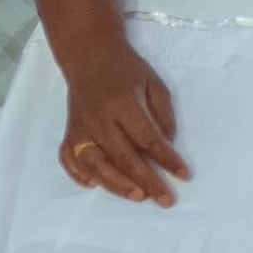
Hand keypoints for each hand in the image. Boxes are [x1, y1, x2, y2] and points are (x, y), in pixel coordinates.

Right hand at [53, 35, 188, 206]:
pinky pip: (69, 159)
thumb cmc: (125, 69)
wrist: (89, 54)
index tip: (183, 174)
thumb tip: (167, 145)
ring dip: (116, 184)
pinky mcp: (69, 132)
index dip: (166, 159)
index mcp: (122, 102)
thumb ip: (163, 114)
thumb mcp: (153, 82)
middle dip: (147, 180)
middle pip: (123, 157)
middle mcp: (99, 118)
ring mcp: (80, 127)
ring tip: (137, 196)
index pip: (147, 138)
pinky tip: (94, 184)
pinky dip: (79, 174)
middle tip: (165, 199)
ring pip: (95, 164)